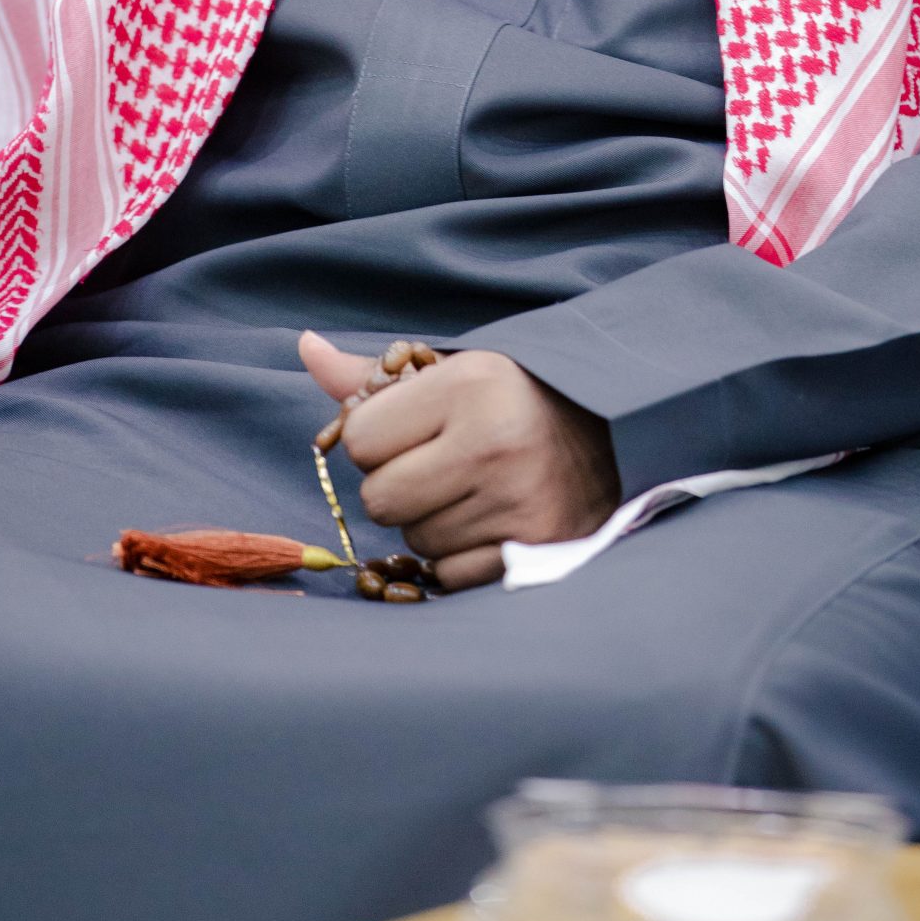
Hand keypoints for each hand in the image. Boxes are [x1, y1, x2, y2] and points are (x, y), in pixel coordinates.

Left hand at [300, 330, 619, 592]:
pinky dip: (459, 554)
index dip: (377, 439)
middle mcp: (493, 444)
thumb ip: (374, 373)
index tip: (413, 431)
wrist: (614, 431)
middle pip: (378, 499)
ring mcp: (516, 503)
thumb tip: (305, 347)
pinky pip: (449, 573)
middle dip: (398, 485)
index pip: (360, 438)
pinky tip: (489, 522)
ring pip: (414, 537)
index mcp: (469, 385)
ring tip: (472, 491)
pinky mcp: (532, 551)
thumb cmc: (514, 398)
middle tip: (438, 466)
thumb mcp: (452, 371)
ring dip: (430, 520)